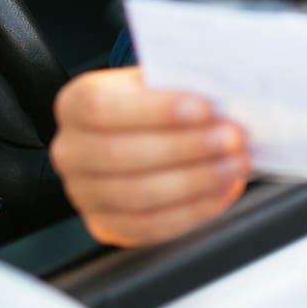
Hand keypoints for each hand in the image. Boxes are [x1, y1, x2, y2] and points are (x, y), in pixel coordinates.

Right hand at [50, 66, 250, 245]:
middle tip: (232, 138)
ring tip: (234, 164)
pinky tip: (221, 190)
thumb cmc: (152, 102)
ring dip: (196, 180)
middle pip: (122, 155)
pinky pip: (151, 226)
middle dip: (186, 147)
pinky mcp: (108, 225)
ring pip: (139, 195)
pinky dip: (192, 210)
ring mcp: (85, 193)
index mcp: (76, 104)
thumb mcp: (157, 81)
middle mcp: (72, 151)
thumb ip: (180, 85)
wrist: (139, 134)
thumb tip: (223, 98)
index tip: (203, 107)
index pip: (102, 107)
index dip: (154, 110)